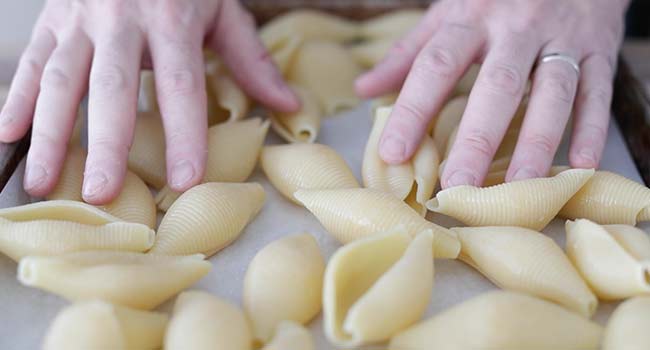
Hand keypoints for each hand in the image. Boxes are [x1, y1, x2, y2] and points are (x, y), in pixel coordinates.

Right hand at [0, 0, 298, 203]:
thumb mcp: (224, 10)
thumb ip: (251, 59)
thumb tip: (288, 105)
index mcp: (173, 21)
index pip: (181, 88)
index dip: (184, 136)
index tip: (184, 181)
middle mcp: (122, 20)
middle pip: (113, 90)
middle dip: (106, 145)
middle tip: (102, 194)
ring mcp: (81, 17)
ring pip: (61, 80)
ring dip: (50, 134)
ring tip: (44, 183)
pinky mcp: (54, 17)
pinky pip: (33, 62)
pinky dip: (18, 99)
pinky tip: (8, 136)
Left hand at [356, 0, 628, 187]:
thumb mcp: (449, 14)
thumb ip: (409, 53)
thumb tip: (363, 90)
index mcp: (471, 19)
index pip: (435, 66)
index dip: (413, 109)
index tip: (393, 153)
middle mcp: (516, 28)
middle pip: (496, 86)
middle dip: (476, 138)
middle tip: (456, 186)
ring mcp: (562, 37)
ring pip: (552, 92)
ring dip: (537, 142)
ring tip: (520, 188)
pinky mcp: (600, 49)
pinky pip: (598, 90)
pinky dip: (592, 128)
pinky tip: (581, 167)